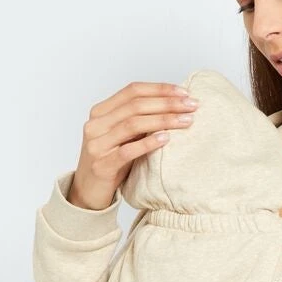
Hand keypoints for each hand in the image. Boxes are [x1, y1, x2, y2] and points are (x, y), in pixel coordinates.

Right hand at [69, 80, 200, 209]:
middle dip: (167, 103)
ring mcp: (97, 145)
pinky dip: (149, 142)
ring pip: (133, 124)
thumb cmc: (111, 161)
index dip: (160, 89)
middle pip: (136, 105)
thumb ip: (137, 120)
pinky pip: (128, 151)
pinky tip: (167, 138)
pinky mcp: (103, 165)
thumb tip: (174, 104)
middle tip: (192, 105)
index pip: (133, 91)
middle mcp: (96, 124)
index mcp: (100, 111)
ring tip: (186, 120)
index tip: (184, 92)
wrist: (88, 192)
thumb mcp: (122, 136)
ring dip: (164, 120)